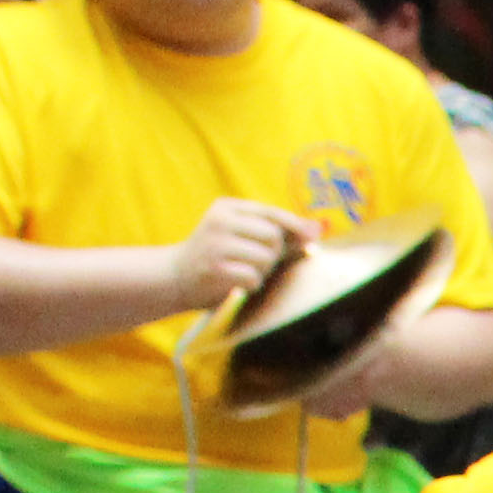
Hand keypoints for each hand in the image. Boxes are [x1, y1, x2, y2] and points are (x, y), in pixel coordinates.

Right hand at [168, 197, 313, 315]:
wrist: (174, 277)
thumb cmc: (217, 258)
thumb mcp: (240, 236)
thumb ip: (277, 232)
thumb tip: (318, 229)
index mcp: (227, 207)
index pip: (270, 212)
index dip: (295, 224)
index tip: (315, 234)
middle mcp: (221, 221)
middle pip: (273, 236)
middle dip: (274, 253)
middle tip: (257, 261)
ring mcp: (216, 244)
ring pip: (266, 258)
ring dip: (262, 271)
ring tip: (244, 271)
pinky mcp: (215, 269)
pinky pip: (253, 277)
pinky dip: (251, 284)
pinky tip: (236, 283)